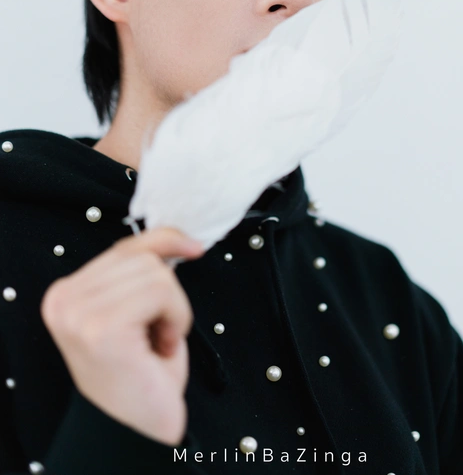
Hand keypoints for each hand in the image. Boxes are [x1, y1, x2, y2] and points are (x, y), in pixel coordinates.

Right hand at [40, 226, 204, 445]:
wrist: (137, 430)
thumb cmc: (142, 376)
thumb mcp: (140, 310)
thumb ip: (142, 272)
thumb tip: (176, 238)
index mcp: (67, 293)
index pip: (123, 246)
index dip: (164, 242)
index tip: (192, 246)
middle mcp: (64, 300)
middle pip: (143, 257)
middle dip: (167, 294)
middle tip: (158, 332)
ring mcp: (79, 313)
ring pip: (156, 273)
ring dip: (174, 309)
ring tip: (157, 341)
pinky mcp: (102, 327)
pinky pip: (162, 293)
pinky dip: (176, 318)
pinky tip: (161, 347)